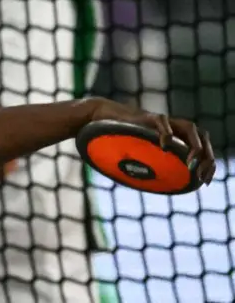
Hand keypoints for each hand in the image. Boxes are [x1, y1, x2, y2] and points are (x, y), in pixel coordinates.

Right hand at [87, 98, 217, 185]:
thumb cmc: (116, 139)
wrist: (98, 119)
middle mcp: (171, 128)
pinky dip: (167, 133)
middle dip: (206, 156)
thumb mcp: (136, 154)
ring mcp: (160, 121)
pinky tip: (165, 145)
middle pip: (202, 137)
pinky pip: (162, 121)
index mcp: (173, 137)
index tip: (204, 181)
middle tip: (199, 174)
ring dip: (194, 145)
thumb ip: (147, 165)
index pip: (201, 148)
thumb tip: (152, 189)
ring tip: (189, 162)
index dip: (207, 164)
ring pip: (189, 127)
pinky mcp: (146, 116)